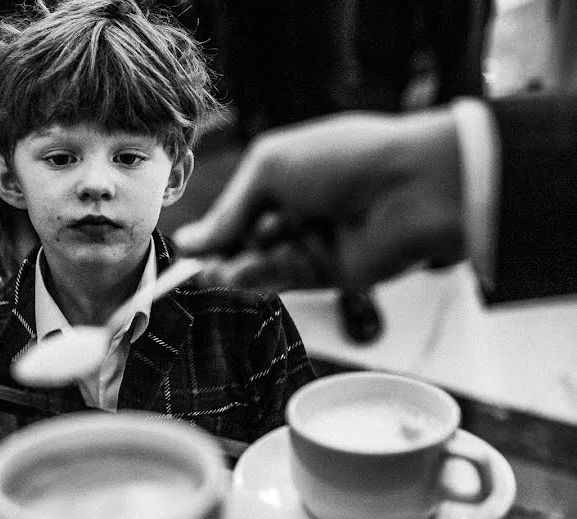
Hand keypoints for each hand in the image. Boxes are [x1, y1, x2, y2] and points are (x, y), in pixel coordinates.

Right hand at [175, 109, 465, 290]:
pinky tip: (239, 274)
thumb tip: (189, 242)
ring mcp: (314, 242)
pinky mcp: (329, 273)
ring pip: (261, 263)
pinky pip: (284, 278)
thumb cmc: (345, 160)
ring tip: (216, 272)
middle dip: (221, 252)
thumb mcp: (270, 169)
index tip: (187, 248)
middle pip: (246, 240)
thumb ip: (230, 211)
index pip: (239, 208)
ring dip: (236, 268)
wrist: (411, 187)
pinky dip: (259, 277)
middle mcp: (299, 209)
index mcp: (288, 175)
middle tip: (198, 266)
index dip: (214, 228)